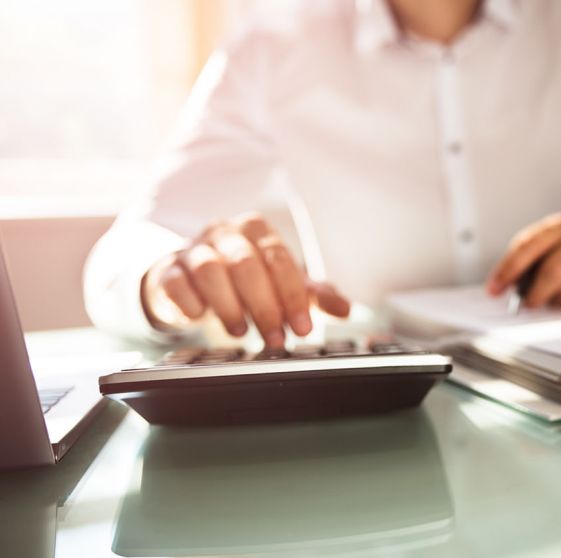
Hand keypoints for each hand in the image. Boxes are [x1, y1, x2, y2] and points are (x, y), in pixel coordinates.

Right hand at [141, 212, 349, 346]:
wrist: (195, 278)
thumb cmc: (247, 280)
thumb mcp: (284, 286)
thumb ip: (315, 295)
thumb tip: (344, 309)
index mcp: (256, 231)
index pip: (278, 258)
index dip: (292, 295)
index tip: (302, 328)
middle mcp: (224, 233)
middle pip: (246, 264)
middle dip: (264, 306)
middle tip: (275, 339)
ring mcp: (193, 249)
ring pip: (209, 270)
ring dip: (229, 306)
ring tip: (241, 332)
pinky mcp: (168, 270)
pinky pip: (174, 281)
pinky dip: (189, 301)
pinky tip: (201, 317)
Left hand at [486, 213, 560, 308]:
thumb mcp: (556, 243)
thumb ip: (530, 259)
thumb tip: (507, 287)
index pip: (528, 246)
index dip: (508, 270)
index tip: (494, 289)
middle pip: (552, 272)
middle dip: (535, 293)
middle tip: (527, 304)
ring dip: (556, 301)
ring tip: (557, 298)